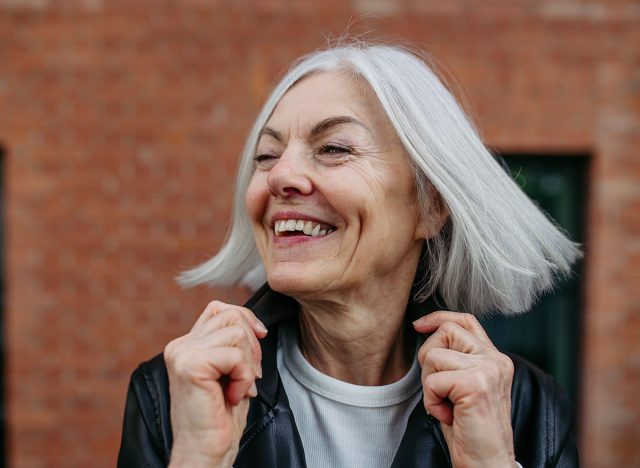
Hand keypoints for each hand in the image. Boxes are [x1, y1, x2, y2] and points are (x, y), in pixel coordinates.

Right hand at [164, 301, 267, 467]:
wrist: (206, 453)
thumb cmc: (222, 417)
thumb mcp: (231, 372)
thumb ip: (233, 344)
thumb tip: (256, 324)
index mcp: (187, 345)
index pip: (219, 309)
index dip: (246, 320)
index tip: (260, 339)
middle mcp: (180, 345)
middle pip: (231, 315)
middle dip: (252, 344)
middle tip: (249, 376)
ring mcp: (182, 353)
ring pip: (236, 332)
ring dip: (248, 363)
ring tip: (239, 387)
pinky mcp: (190, 365)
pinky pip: (235, 354)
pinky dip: (243, 376)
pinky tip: (233, 396)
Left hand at [413, 311, 514, 467]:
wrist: (487, 462)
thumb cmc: (472, 429)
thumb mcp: (465, 386)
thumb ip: (457, 359)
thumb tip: (427, 331)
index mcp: (495, 359)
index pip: (466, 321)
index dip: (439, 318)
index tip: (419, 325)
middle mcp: (496, 360)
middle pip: (445, 332)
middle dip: (428, 359)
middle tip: (440, 389)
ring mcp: (488, 370)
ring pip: (434, 356)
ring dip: (430, 385)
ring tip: (447, 405)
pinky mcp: (475, 385)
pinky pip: (432, 381)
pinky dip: (432, 401)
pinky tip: (448, 415)